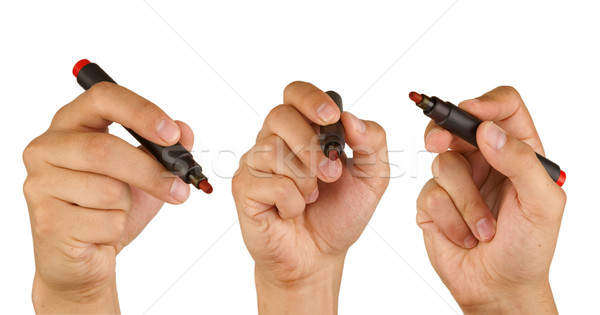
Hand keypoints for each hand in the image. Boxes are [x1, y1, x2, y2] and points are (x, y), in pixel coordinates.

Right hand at [22, 82, 193, 312]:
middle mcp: (48, 147)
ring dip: (128, 205)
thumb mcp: (146, 173)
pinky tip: (100, 232)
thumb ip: (165, 149)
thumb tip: (184, 132)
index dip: (141, 112)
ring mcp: (40, 183)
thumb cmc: (110, 208)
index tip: (172, 134)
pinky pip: (104, 221)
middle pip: (105, 149)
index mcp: (73, 124)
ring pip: (107, 188)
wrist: (85, 256)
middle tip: (180, 187)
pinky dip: (117, 228)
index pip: (103, 98)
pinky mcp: (46, 220)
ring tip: (116, 211)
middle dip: (150, 172)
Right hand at [232, 81, 388, 313]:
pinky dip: (291, 202)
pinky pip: (269, 183)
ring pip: (274, 151)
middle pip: (280, 116)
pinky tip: (292, 212)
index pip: (296, 93)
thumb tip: (351, 118)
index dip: (310, 98)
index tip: (331, 117)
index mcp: (303, 129)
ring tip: (311, 199)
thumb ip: (372, 143)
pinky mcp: (244, 188)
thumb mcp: (372, 178)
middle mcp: (274, 140)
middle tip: (331, 175)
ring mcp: (255, 163)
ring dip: (304, 181)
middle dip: (310, 147)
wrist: (319, 256)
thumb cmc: (339, 213)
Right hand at [416, 86, 565, 313]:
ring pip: (442, 163)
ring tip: (483, 230)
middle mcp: (486, 160)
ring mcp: (457, 180)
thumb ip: (521, 161)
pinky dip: (449, 219)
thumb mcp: (542, 204)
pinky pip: (430, 193)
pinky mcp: (434, 201)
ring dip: (464, 202)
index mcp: (518, 152)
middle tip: (438, 143)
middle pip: (457, 125)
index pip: (504, 109)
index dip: (486, 103)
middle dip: (445, 132)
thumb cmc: (528, 249)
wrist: (498, 287)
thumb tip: (486, 131)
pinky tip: (464, 236)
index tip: (471, 112)